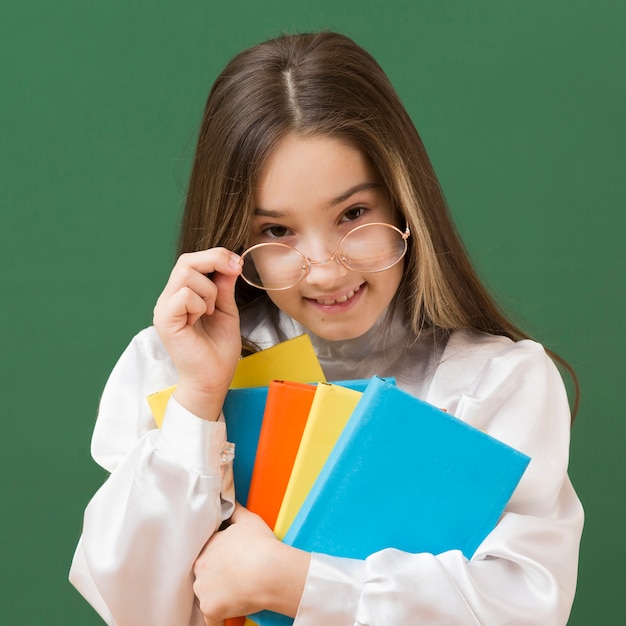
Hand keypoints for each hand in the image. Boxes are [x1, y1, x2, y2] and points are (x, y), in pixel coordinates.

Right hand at [153, 248, 242, 419]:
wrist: (213, 378)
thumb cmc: (218, 349)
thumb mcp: (226, 310)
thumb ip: (223, 286)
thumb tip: (229, 262)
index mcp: (182, 294)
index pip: (191, 261)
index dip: (216, 256)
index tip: (238, 264)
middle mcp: (169, 298)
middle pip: (186, 260)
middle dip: (215, 260)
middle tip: (234, 271)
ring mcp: (164, 309)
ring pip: (186, 275)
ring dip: (208, 291)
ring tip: (210, 311)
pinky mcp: (165, 320)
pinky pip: (183, 295)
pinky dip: (199, 304)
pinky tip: (200, 319)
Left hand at [193, 505, 309, 624]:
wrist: (269, 571)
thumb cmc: (261, 546)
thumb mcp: (248, 519)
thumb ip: (234, 510)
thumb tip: (229, 502)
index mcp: (205, 548)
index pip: (206, 555)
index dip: (219, 559)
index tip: (230, 563)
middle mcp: (199, 569)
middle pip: (204, 575)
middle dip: (216, 577)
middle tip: (235, 577)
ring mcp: (203, 590)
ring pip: (206, 595)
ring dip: (216, 596)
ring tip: (236, 593)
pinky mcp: (210, 609)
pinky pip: (211, 618)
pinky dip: (219, 617)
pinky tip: (230, 611)